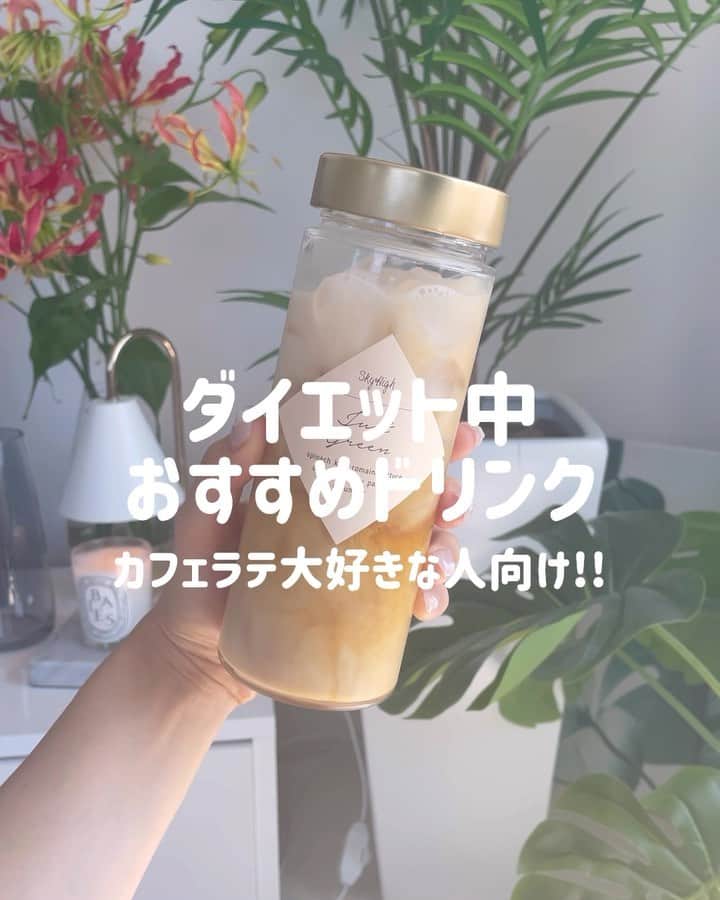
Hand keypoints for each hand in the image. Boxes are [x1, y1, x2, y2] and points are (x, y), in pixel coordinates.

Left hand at [149, 419, 481, 705]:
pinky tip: (424, 604)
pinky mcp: (360, 603)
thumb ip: (221, 469)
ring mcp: (357, 561)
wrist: (196, 647)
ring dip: (445, 550)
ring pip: (424, 546)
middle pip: (417, 497)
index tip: (456, 432)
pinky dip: (427, 597)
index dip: (425, 436)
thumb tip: (254, 422)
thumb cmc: (199, 572)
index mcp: (321, 483)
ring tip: (434, 565)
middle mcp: (348, 518)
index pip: (377, 448)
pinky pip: (406, 596)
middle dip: (450, 494)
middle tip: (452, 501)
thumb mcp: (203, 512)